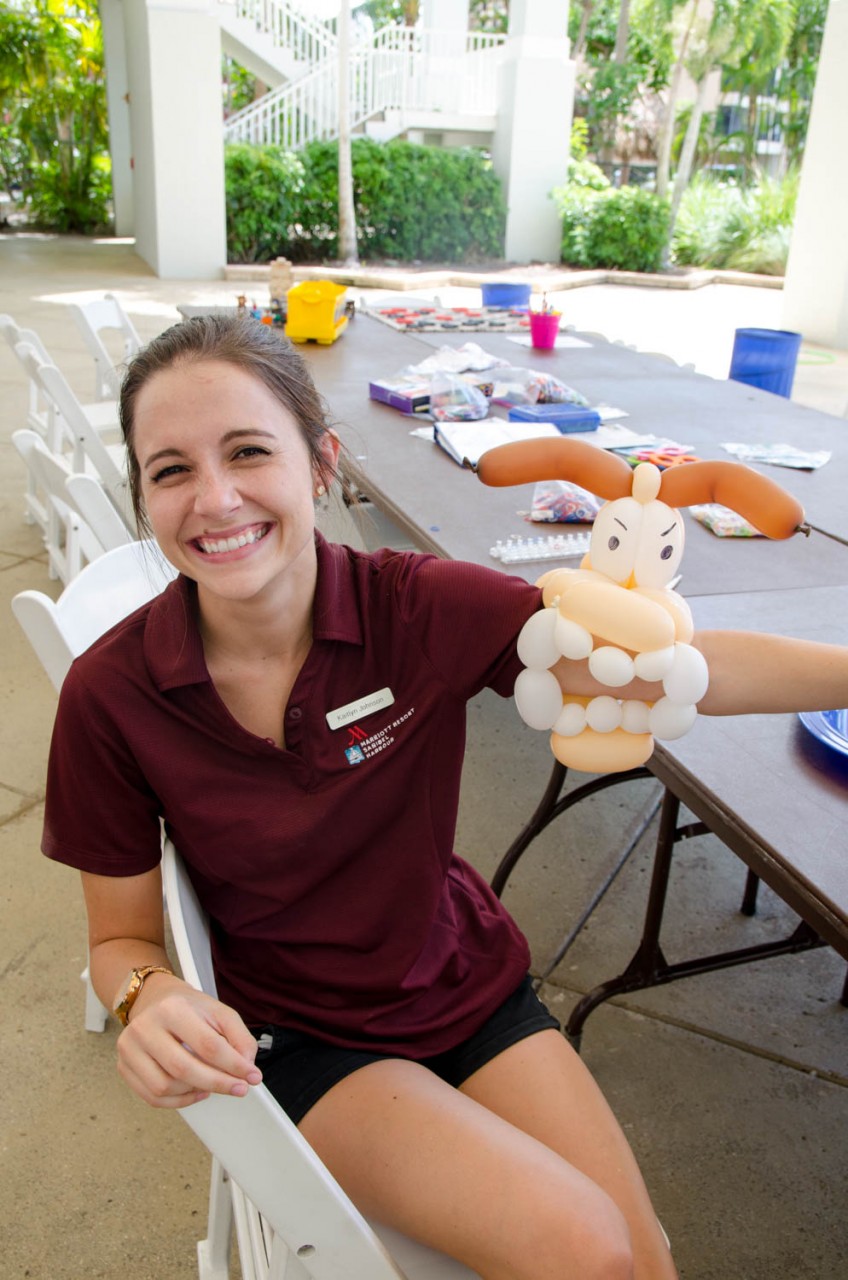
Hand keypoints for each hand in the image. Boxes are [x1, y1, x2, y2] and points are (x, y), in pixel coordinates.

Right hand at [115, 976, 261, 1108]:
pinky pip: (152, 1097)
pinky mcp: (123, 1067)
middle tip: (239, 1088)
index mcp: (172, 1008)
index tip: (251, 1077)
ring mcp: (129, 1049)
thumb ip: (240, 1037)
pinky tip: (195, 1091)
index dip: (233, 1066)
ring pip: (165, 1087)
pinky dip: (179, 1101)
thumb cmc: (188, 1009)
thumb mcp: (219, 1012)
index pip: (207, 1045)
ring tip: (212, 1084)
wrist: (154, 1000)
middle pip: (184, 1069)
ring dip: (195, 1091)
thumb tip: (247, 1067)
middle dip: (217, 1083)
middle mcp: (145, 1028)